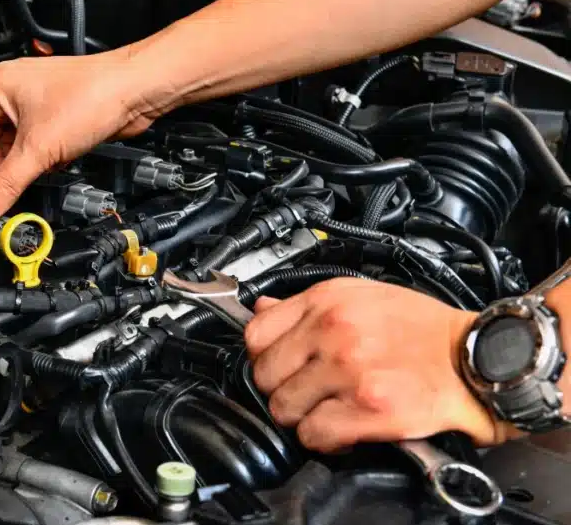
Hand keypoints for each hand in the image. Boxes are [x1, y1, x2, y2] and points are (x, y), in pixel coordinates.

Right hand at [0, 51, 166, 224]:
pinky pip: (34, 148)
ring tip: (33, 174)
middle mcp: (13, 94)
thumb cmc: (93, 94)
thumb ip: (6, 183)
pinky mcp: (55, 120)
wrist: (136, 90)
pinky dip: (39, 161)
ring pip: (13, 149)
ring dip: (21, 167)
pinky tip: (52, 164)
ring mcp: (35, 107)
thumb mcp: (39, 148)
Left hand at [244, 278, 514, 451]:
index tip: (280, 366)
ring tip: (329, 410)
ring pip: (284, 409)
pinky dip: (325, 440)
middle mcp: (334, 331)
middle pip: (264, 376)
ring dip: (303, 417)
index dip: (263, 357)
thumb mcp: (364, 297)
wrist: (480, 357)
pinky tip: (345, 428)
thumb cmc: (427, 330)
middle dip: (282, 390)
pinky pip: (314, 434)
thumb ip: (309, 306)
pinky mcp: (369, 407)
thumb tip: (261, 308)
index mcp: (328, 301)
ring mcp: (350, 370)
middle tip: (307, 393)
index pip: (255, 334)